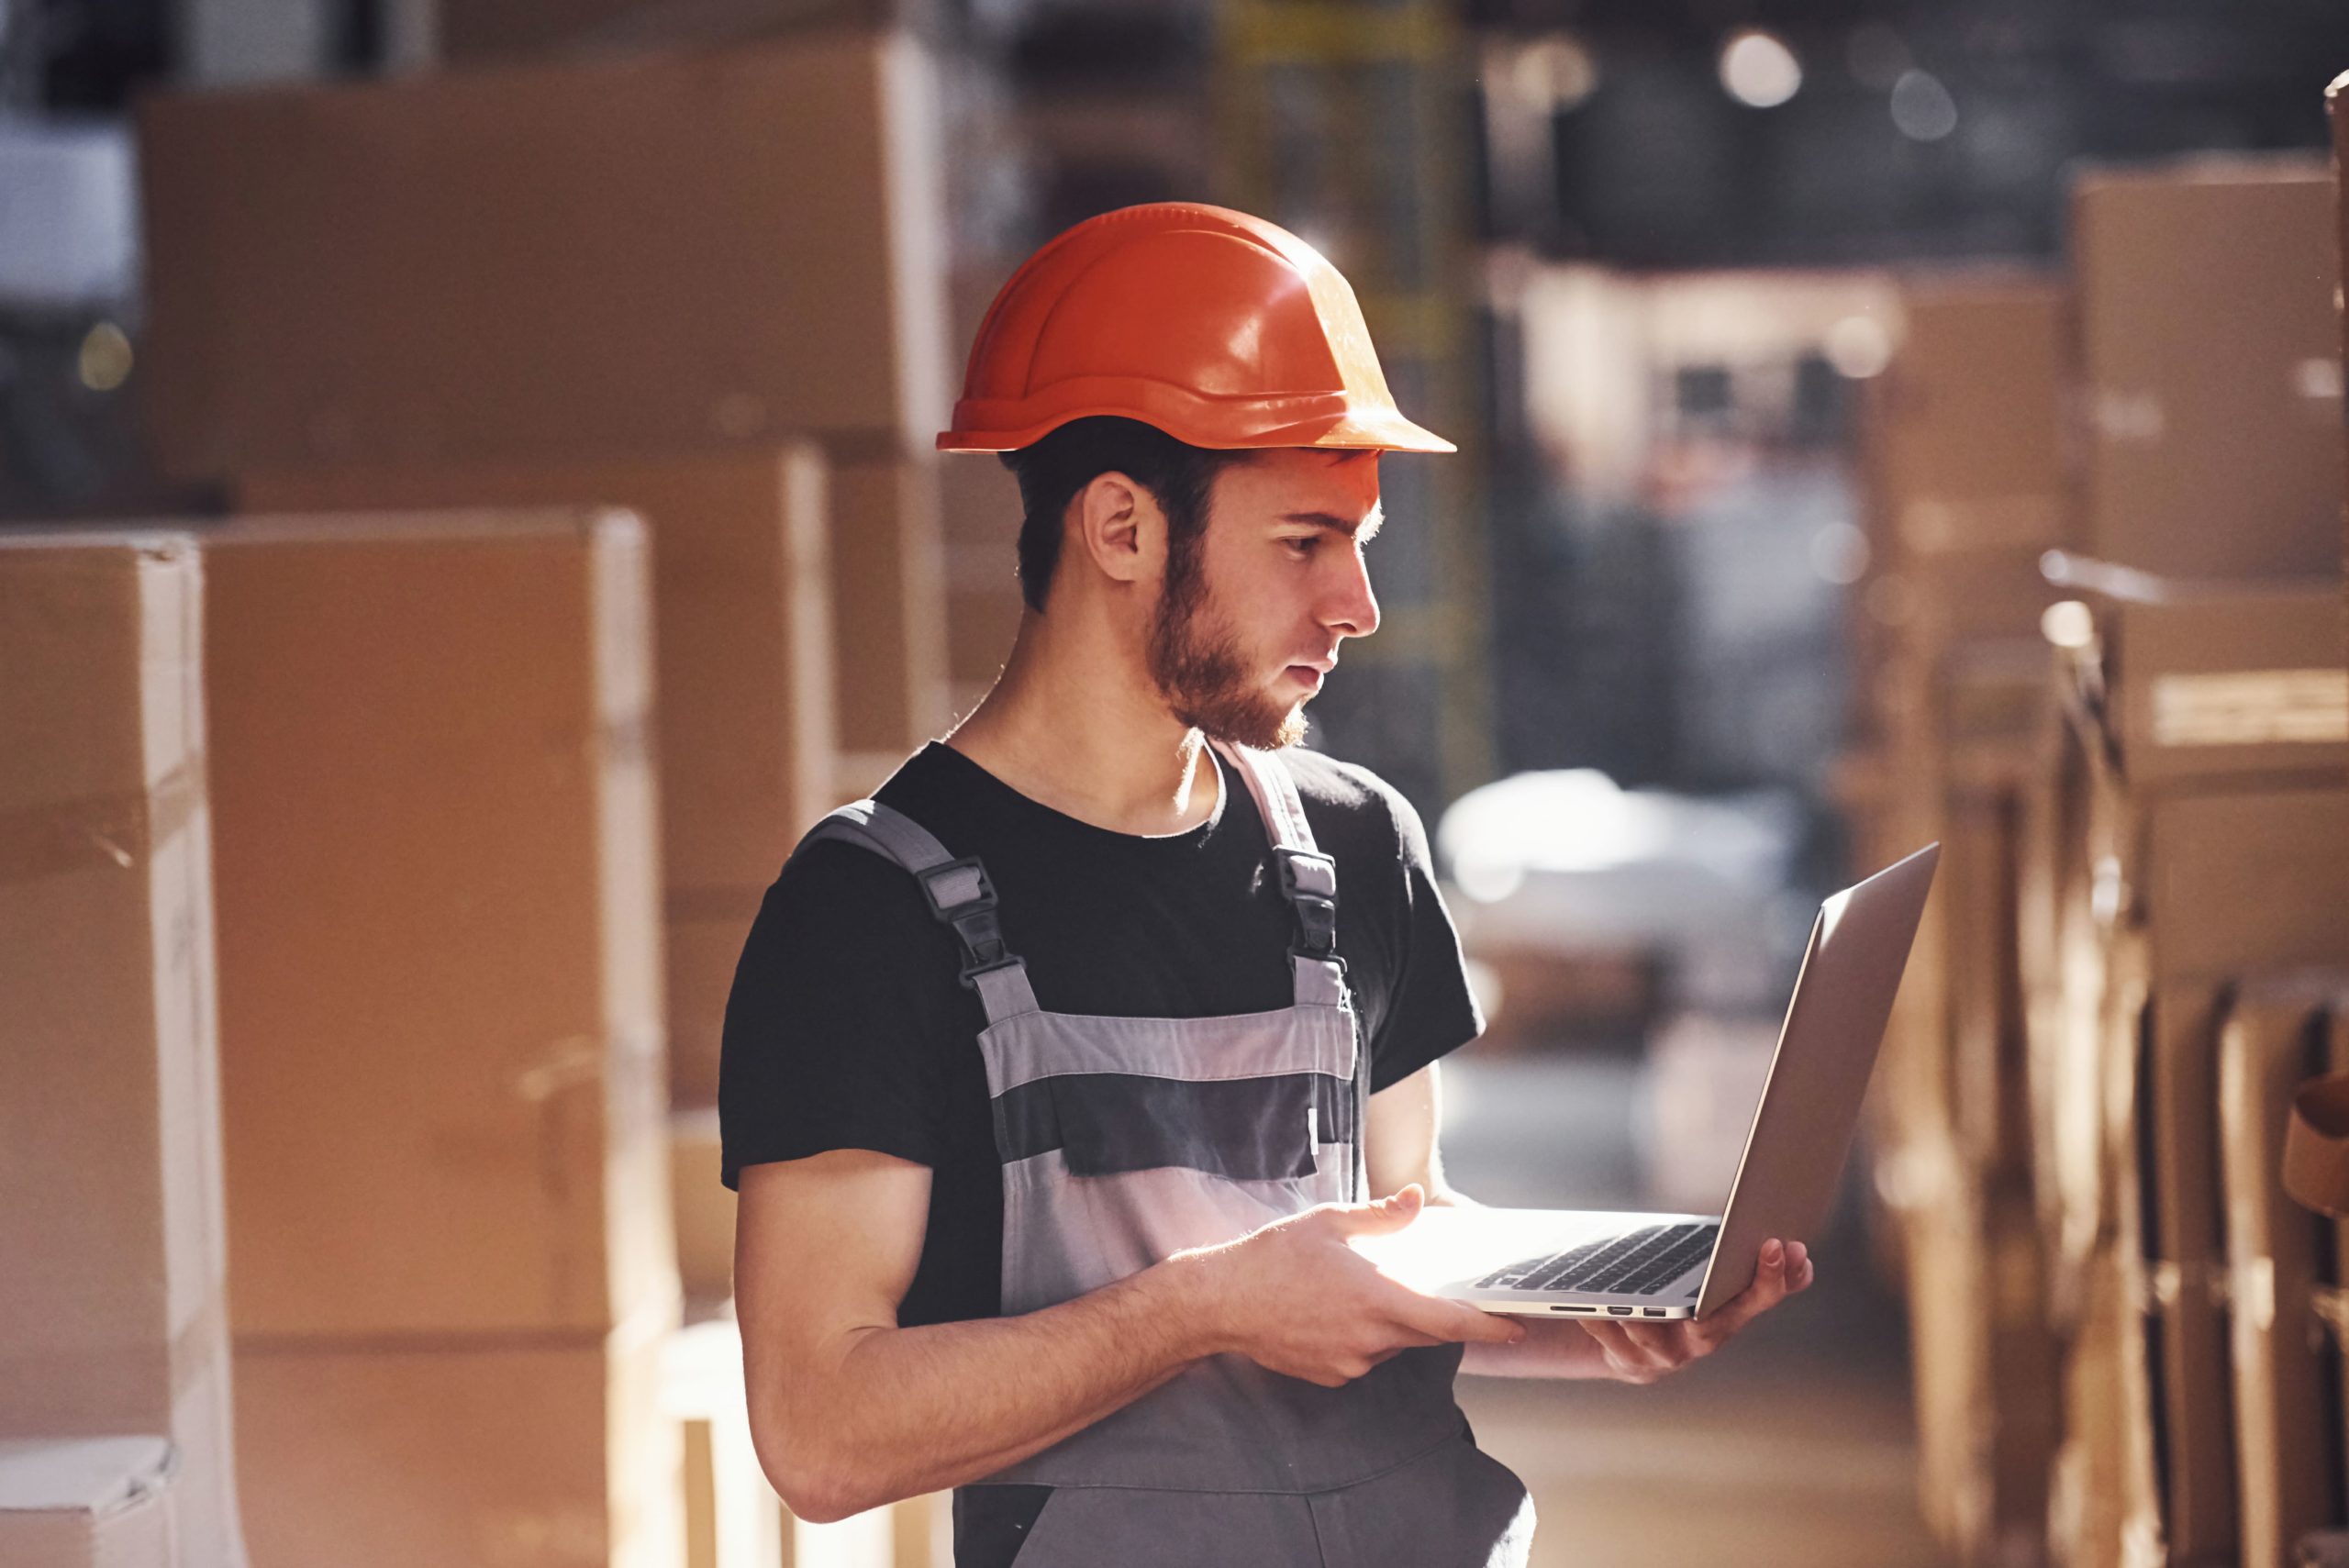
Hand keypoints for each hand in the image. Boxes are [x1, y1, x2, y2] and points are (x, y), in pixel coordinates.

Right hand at [1180, 1184, 1524, 1387]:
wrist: (1221, 1301)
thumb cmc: (1272, 1258)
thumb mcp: (1329, 1222)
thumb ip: (1381, 1216)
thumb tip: (1416, 1201)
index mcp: (1375, 1298)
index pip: (1448, 1321)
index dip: (1487, 1327)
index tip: (1515, 1328)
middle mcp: (1368, 1338)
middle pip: (1424, 1333)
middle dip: (1433, 1315)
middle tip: (1424, 1290)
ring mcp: (1350, 1362)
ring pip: (1392, 1344)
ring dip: (1391, 1322)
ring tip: (1355, 1292)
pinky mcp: (1331, 1376)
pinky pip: (1364, 1357)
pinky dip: (1363, 1337)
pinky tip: (1332, 1313)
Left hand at [1576, 1237, 1813, 1384]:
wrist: (1627, 1350)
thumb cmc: (1674, 1302)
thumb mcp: (1704, 1285)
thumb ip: (1740, 1268)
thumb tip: (1792, 1250)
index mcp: (1728, 1316)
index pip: (1763, 1298)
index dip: (1777, 1278)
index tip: (1785, 1245)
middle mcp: (1705, 1340)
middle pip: (1725, 1319)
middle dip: (1729, 1288)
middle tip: (1739, 1254)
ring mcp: (1669, 1355)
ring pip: (1658, 1336)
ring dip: (1647, 1315)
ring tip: (1634, 1289)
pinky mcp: (1631, 1363)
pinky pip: (1613, 1340)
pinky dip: (1602, 1321)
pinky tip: (1587, 1306)